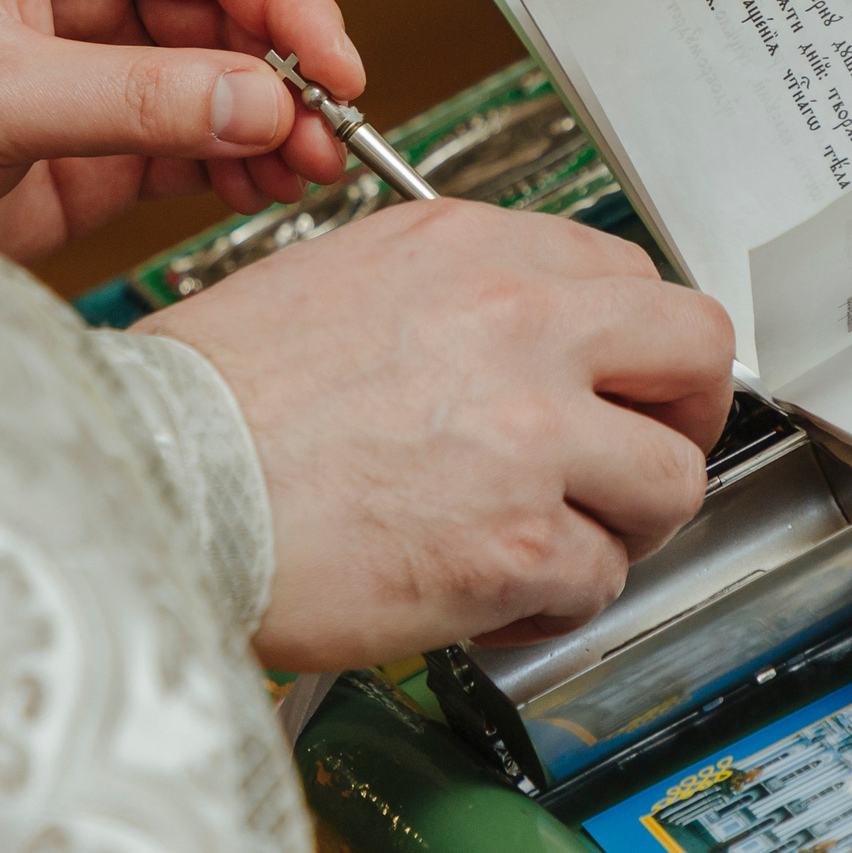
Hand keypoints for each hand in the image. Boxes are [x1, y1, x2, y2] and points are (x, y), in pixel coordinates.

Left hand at [0, 0, 363, 259]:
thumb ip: (135, 99)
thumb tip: (267, 104)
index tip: (332, 64)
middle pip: (229, 12)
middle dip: (287, 71)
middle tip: (330, 134)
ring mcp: (94, 64)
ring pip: (223, 79)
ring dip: (274, 122)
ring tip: (309, 172)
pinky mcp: (94, 143)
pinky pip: (195, 141)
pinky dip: (239, 164)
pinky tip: (267, 187)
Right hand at [149, 199, 735, 669]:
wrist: (157, 484)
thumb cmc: (215, 400)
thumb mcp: (340, 279)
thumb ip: (454, 292)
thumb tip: (527, 334)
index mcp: (476, 249)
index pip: (630, 277)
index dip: (637, 345)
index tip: (625, 383)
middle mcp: (521, 324)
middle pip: (694, 352)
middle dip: (682, 414)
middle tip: (645, 454)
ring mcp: (532, 435)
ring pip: (670, 482)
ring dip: (623, 522)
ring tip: (556, 540)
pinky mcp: (519, 544)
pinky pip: (599, 582)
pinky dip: (552, 603)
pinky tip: (491, 597)